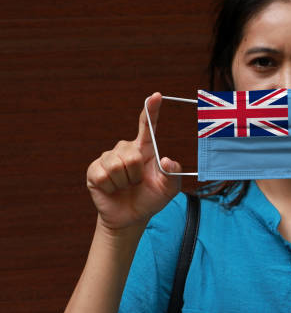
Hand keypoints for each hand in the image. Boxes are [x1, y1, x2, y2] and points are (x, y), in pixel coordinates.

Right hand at [86, 93, 181, 229]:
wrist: (131, 217)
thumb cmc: (151, 198)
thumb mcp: (169, 190)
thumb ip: (173, 175)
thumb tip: (167, 160)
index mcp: (145, 148)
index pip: (148, 125)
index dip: (151, 110)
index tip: (156, 96)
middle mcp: (126, 148)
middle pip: (132, 155)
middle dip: (137, 174)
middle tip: (137, 183)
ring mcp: (108, 158)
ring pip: (118, 166)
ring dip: (125, 182)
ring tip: (125, 186)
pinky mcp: (94, 170)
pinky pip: (103, 175)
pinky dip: (111, 187)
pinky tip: (113, 189)